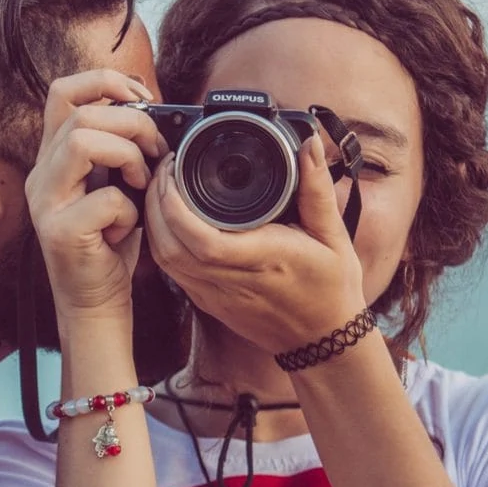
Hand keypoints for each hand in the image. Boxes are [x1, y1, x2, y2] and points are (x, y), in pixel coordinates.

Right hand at [25, 70, 164, 322]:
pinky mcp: (60, 232)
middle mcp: (41, 174)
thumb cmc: (109, 242)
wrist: (95, 300)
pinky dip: (129, 210)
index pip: (63, 92)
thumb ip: (118, 148)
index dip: (104, 82)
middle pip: (81, 113)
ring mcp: (45, 203)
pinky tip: (128, 227)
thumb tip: (150, 111)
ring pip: (83, 142)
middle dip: (132, 123)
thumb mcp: (113, 184)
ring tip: (140, 182)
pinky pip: (105, 198)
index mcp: (52, 156)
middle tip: (155, 151)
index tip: (141, 98)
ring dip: (128, 156)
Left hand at [144, 134, 365, 353]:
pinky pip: (171, 272)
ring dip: (154, 221)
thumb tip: (310, 145)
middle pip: (170, 246)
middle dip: (156, 203)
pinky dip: (161, 242)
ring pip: (164, 260)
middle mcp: (233, 281)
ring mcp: (216, 295)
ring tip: (162, 188)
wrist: (324, 341)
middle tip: (164, 169)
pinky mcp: (208, 303)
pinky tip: (168, 219)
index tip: (174, 169)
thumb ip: (318, 188)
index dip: (175, 204)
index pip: (202, 238)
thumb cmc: (332, 288)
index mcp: (264, 259)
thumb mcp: (334, 235)